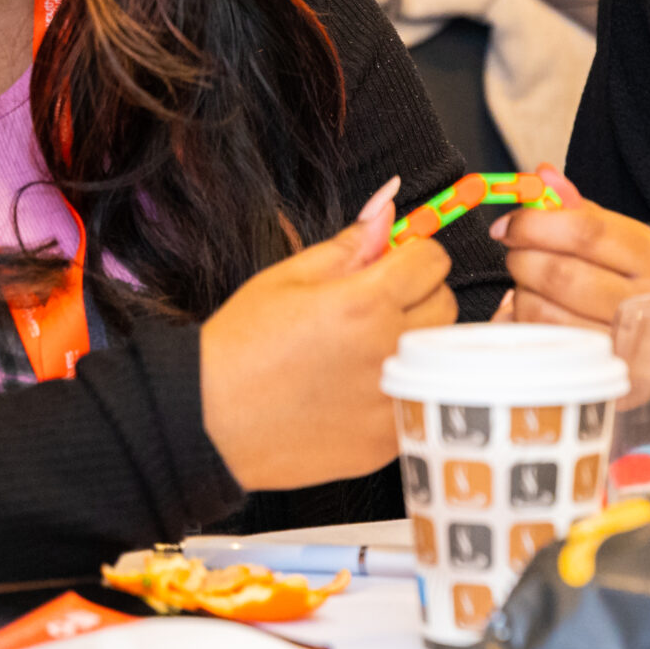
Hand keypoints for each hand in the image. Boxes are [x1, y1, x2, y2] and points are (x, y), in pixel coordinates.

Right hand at [200, 177, 455, 490]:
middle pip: (444, 304)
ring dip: (414, 343)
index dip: (411, 258)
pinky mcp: (387, 438)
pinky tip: (359, 389)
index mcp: (364, 302)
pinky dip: (399, 389)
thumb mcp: (286, 280)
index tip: (392, 268)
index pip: (432, 260)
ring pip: (438, 353)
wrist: (205, 421)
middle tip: (373, 310)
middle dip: (417, 297)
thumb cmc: (238, 349)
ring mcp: (391, 398)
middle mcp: (386, 349)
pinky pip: (419, 398)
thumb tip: (386, 210)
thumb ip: (348, 246)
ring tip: (365, 350)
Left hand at [490, 164, 649, 328]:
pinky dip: (524, 323)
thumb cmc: (637, 275)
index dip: (535, 224)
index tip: (508, 225)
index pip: (586, 232)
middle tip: (518, 253)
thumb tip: (542, 175)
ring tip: (532, 285)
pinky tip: (537, 311)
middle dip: (522, 259)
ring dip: (521, 293)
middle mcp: (643, 302)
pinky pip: (540, 344)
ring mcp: (622, 343)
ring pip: (544, 314)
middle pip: (560, 275)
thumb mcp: (622, 236)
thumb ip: (579, 207)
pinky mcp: (600, 369)